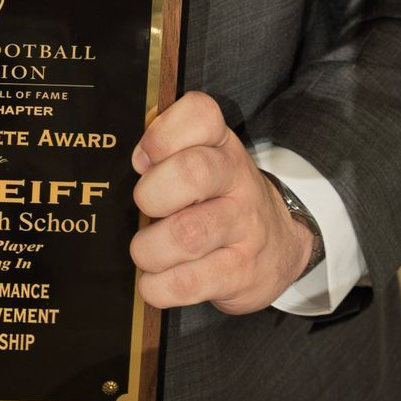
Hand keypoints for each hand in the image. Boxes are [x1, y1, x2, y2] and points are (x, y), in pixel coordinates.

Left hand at [128, 91, 316, 313]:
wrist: (279, 248)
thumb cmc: (220, 201)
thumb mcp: (205, 164)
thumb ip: (167, 155)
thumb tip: (120, 170)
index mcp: (222, 145)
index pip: (202, 114)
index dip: (162, 134)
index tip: (141, 161)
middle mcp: (238, 180)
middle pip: (193, 172)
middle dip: (151, 195)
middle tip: (144, 210)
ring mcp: (245, 228)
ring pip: (188, 233)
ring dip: (150, 248)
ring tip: (146, 252)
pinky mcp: (242, 273)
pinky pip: (190, 282)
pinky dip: (159, 286)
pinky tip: (155, 282)